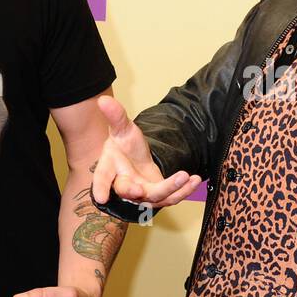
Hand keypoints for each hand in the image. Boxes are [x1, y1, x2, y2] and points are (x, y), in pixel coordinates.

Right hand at [91, 95, 201, 209]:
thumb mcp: (122, 129)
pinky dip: (184, 190)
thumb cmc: (125, 145)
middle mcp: (125, 184)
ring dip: (170, 189)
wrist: (137, 158)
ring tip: (185, 177)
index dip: (100, 187)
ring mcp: (143, 194)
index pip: (102, 177)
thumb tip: (104, 100)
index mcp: (110, 169)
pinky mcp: (159, 196)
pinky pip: (171, 197)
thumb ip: (115, 116)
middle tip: (141, 190)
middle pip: (128, 191)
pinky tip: (195, 180)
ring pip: (154, 197)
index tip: (101, 197)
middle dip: (134, 192)